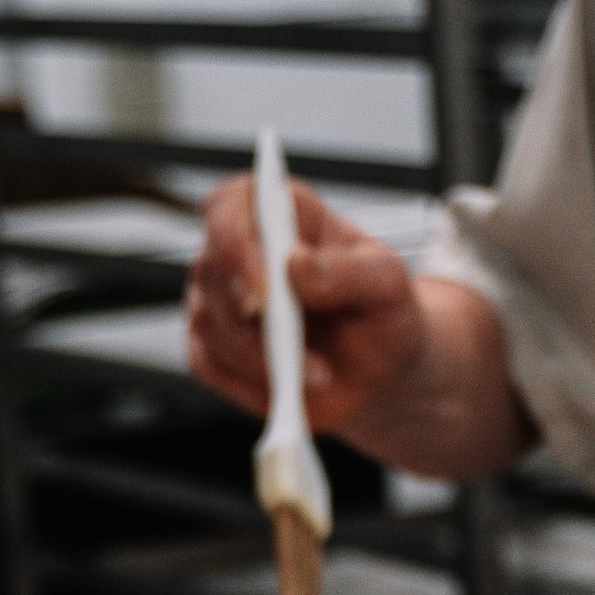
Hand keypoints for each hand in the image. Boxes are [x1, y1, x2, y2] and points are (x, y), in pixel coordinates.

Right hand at [186, 174, 429, 442]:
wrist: (378, 372)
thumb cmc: (380, 312)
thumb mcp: (386, 285)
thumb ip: (347, 271)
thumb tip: (296, 266)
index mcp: (278, 213)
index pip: (229, 207)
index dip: (235, 242)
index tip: (263, 289)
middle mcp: (239, 249)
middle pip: (211, 269)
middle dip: (247, 316)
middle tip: (292, 349)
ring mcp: (221, 298)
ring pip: (209, 321)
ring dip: (258, 357)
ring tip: (318, 375)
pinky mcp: (216, 348)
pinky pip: (208, 363)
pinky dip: (246, 381)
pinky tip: (288, 387)